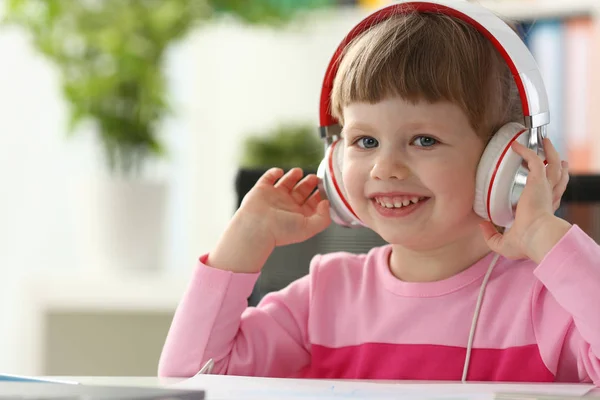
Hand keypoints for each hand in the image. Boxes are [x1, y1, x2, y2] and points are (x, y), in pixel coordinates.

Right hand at [237, 167, 330, 246]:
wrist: (257, 227)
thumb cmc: (280, 230)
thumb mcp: (309, 228)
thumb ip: (323, 218)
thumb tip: (326, 203)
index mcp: (298, 215)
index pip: (312, 203)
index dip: (319, 195)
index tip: (326, 188)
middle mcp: (287, 206)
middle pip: (301, 191)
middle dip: (309, 183)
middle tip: (315, 178)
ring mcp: (274, 197)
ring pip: (286, 183)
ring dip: (293, 175)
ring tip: (298, 171)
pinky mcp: (262, 190)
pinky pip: (269, 177)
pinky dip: (274, 172)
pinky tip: (280, 172)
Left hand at [479, 137, 570, 260]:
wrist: (537, 237)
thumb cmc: (526, 243)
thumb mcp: (504, 243)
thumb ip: (491, 236)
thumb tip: (482, 225)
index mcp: (543, 211)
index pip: (550, 196)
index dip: (549, 188)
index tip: (543, 182)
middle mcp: (547, 197)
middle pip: (557, 176)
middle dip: (557, 165)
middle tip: (553, 157)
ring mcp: (545, 188)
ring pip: (552, 164)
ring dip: (548, 151)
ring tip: (543, 142)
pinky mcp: (538, 180)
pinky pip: (533, 159)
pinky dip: (526, 150)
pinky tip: (515, 145)